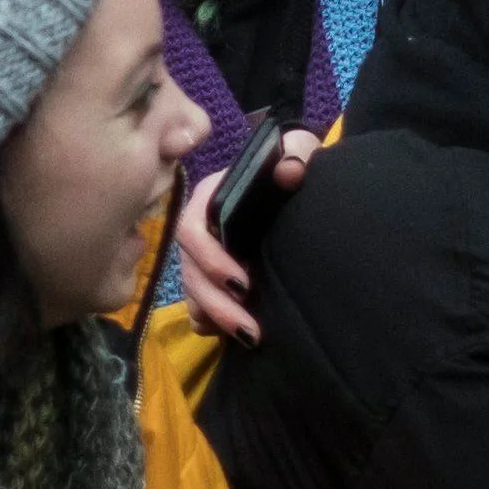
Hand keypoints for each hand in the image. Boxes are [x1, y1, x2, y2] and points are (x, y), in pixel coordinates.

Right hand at [167, 130, 314, 342]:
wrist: (294, 190)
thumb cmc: (290, 165)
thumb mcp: (298, 150)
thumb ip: (297, 153)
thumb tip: (289, 171)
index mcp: (211, 197)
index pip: (192, 230)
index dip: (210, 260)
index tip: (244, 284)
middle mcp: (200, 230)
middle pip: (190, 271)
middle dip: (217, 304)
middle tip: (251, 330)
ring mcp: (203, 258)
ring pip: (193, 294)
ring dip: (217, 318)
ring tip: (251, 339)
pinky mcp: (211, 280)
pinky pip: (197, 309)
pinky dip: (210, 324)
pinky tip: (233, 335)